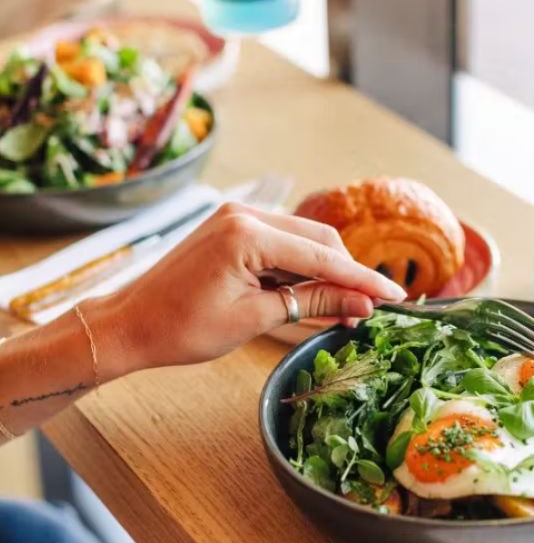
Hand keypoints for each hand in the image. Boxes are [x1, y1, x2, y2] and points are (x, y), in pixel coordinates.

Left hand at [85, 202, 405, 377]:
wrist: (128, 324)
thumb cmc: (181, 328)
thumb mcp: (255, 318)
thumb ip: (313, 303)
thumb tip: (362, 304)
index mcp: (247, 234)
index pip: (324, 257)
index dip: (364, 280)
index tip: (395, 298)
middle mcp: (244, 214)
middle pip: (319, 240)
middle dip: (346, 275)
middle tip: (366, 311)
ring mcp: (237, 217)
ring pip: (303, 240)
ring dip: (325, 272)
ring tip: (342, 309)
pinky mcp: (232, 227)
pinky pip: (282, 243)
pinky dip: (300, 268)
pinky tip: (310, 294)